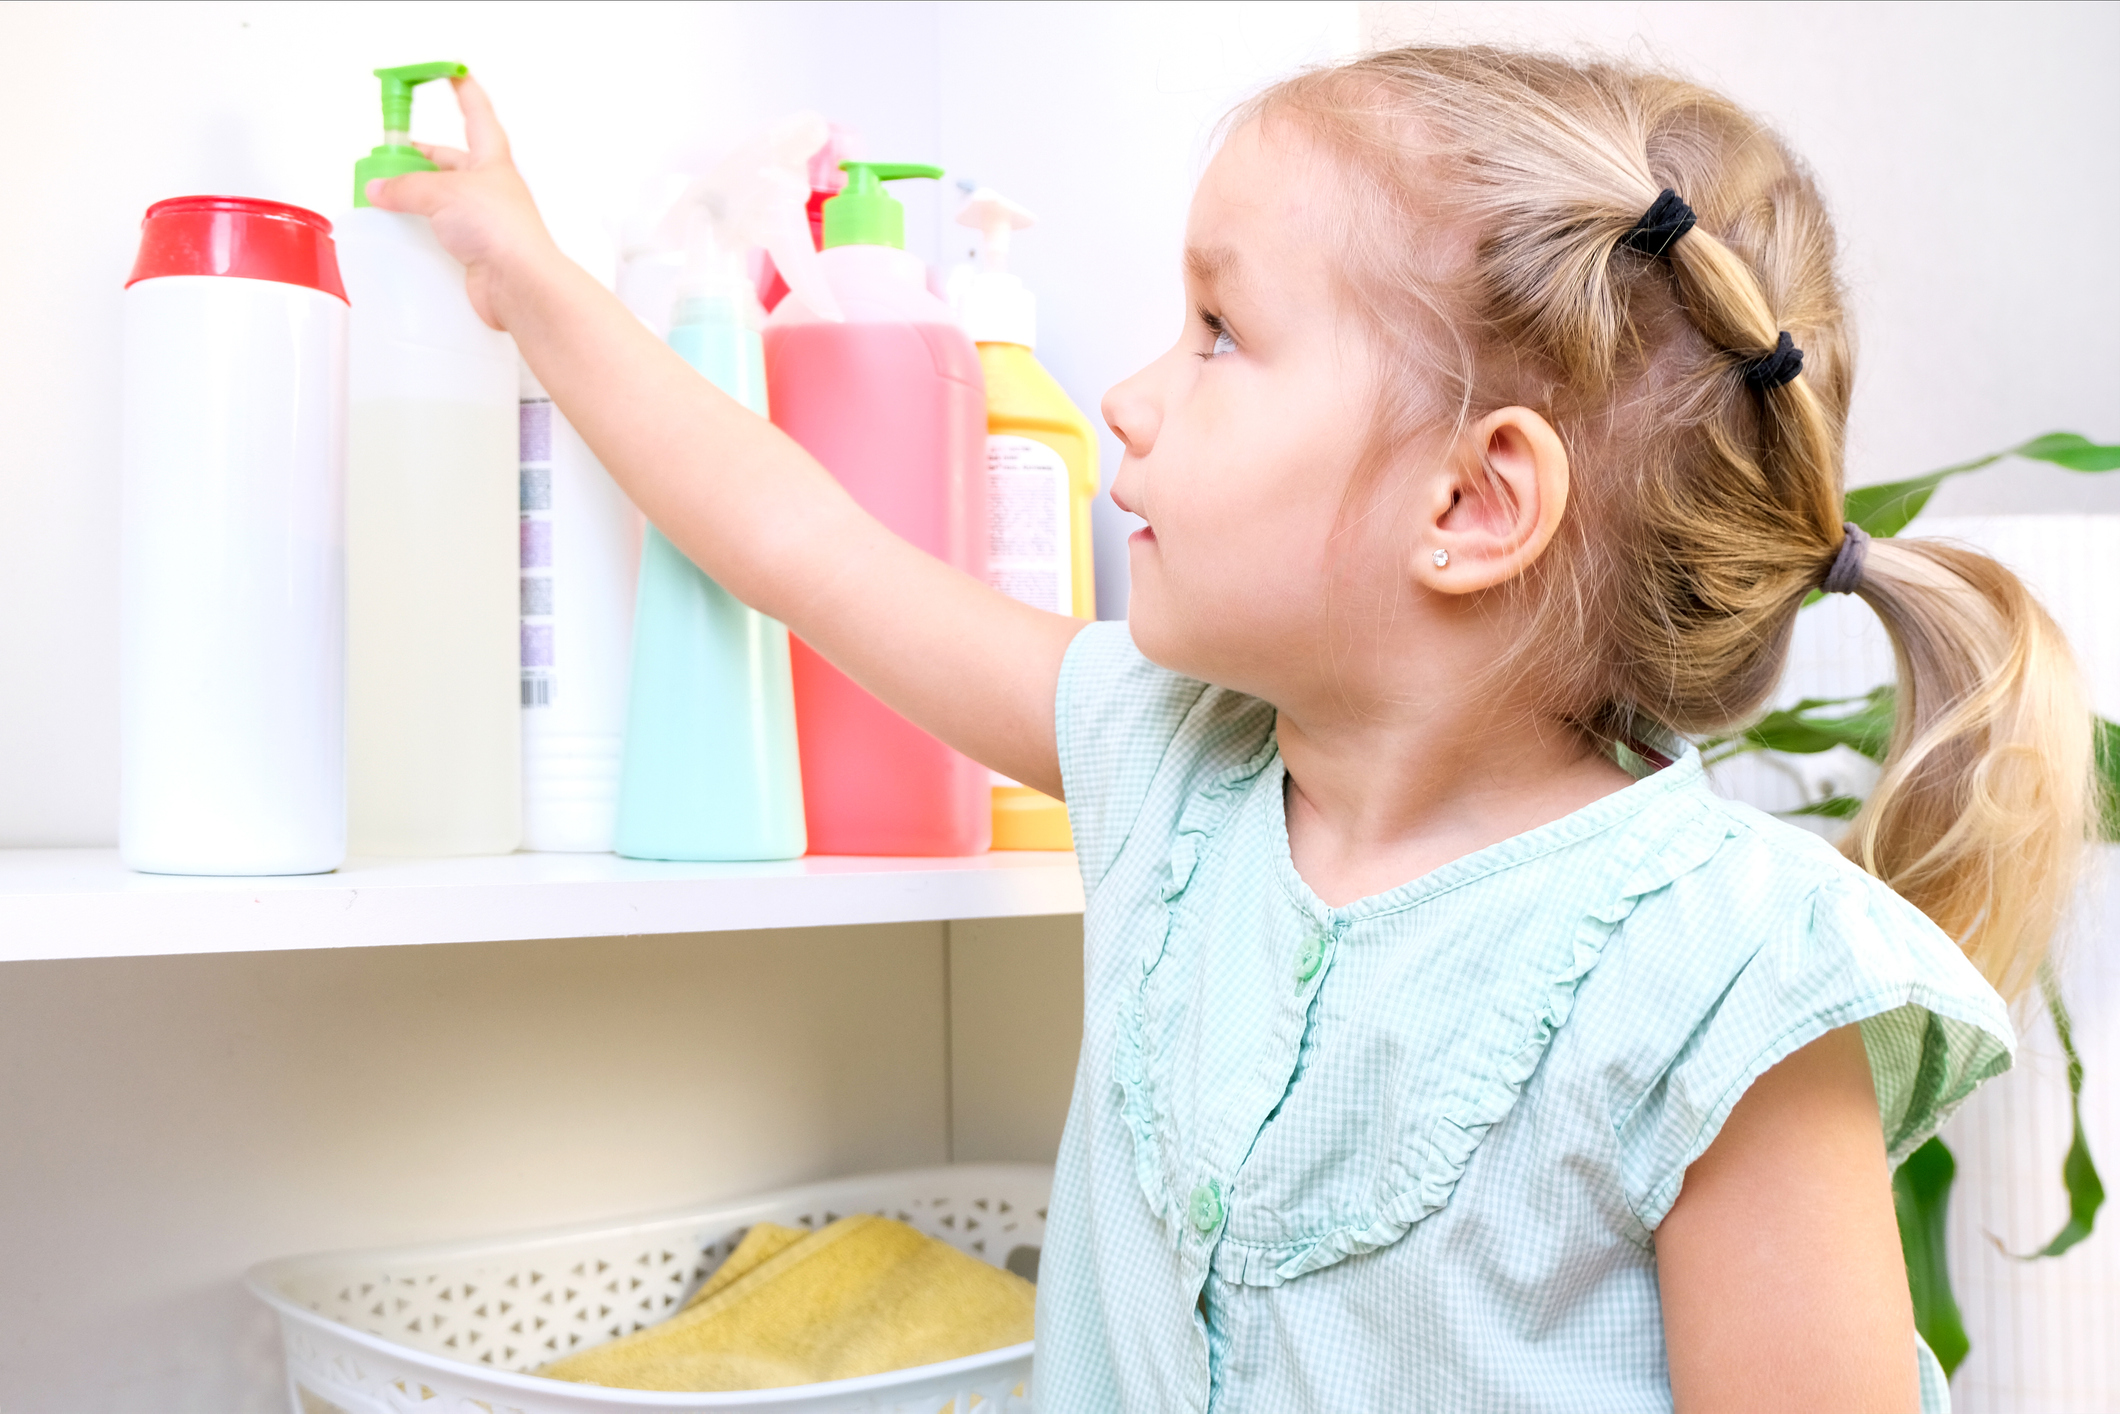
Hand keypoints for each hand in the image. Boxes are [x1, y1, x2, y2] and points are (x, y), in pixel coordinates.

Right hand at [363, 74, 558, 330]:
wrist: (520, 284)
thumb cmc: (501, 230)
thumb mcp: (444, 193)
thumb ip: (406, 186)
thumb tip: (378, 188)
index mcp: (491, 159)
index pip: (477, 114)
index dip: (463, 91)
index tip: (451, 73)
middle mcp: (488, 187)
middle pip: (448, 161)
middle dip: (418, 157)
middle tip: (387, 158)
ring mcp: (482, 219)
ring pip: (440, 198)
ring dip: (413, 196)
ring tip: (383, 197)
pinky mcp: (473, 249)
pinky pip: (439, 232)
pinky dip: (418, 229)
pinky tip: (400, 232)